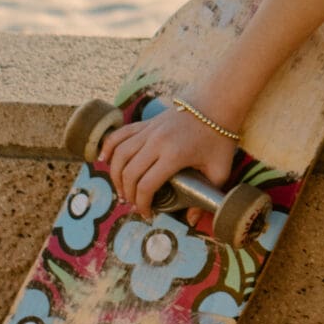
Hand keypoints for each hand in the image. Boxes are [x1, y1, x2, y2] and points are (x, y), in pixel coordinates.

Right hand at [94, 104, 236, 214]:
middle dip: (128, 194)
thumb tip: (190, 220)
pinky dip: (108, 147)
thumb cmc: (220, 138)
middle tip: (134, 204)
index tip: (147, 214)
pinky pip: (119, 135)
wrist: (217, 102)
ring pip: (120, 155)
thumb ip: (206, 196)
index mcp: (174, 155)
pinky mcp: (146, 123)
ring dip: (116, 176)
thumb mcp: (219, 170)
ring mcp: (149, 130)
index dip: (142, 204)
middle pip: (130, 173)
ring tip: (122, 190)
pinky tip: (103, 160)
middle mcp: (156, 142)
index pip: (146, 185)